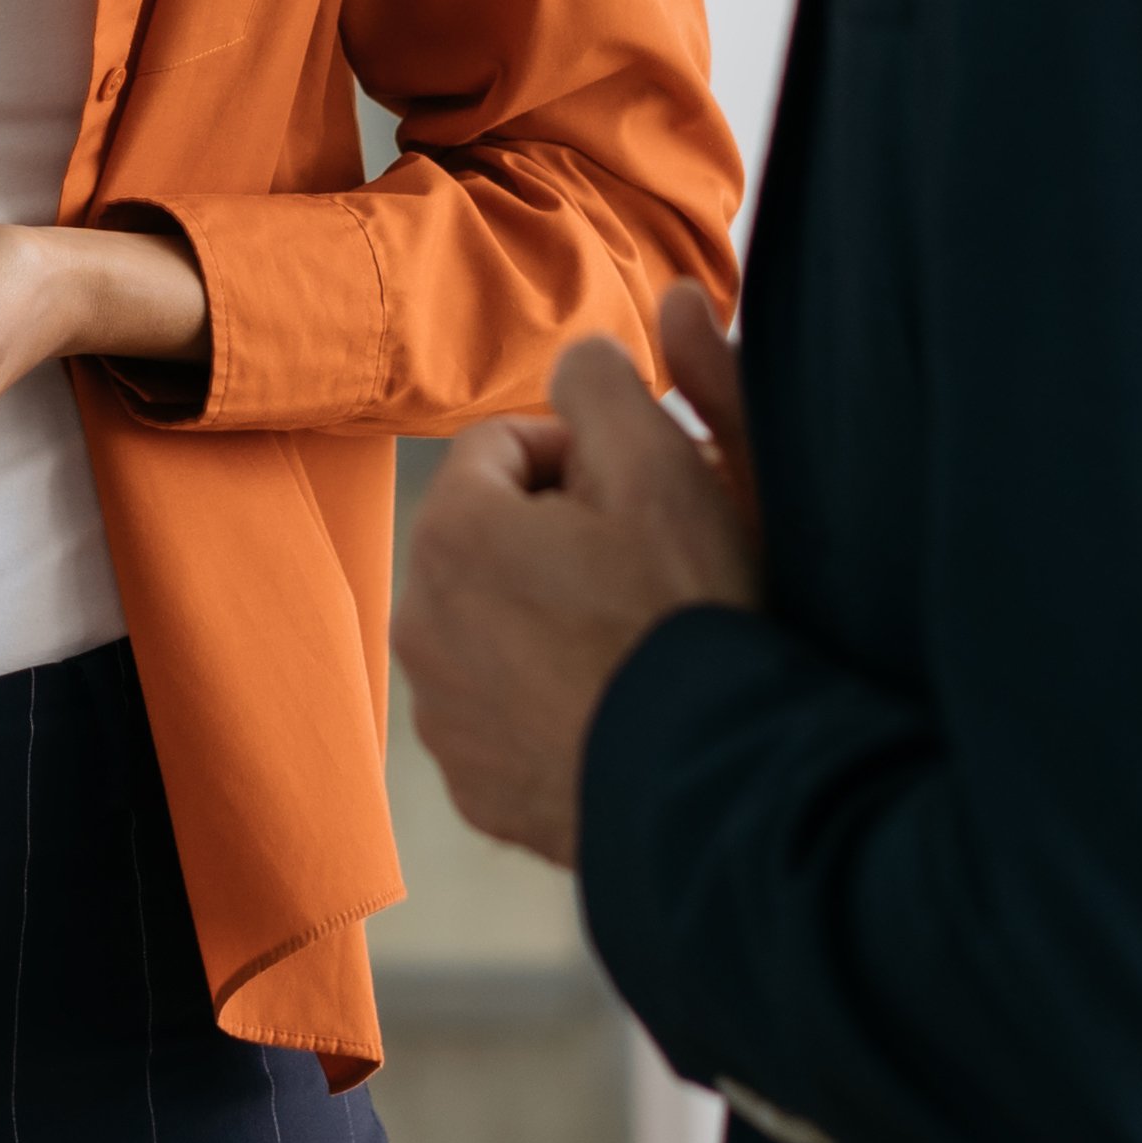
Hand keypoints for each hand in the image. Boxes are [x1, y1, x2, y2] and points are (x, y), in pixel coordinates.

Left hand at [395, 281, 764, 868]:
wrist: (722, 789)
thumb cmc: (690, 618)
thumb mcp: (664, 466)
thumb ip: (606, 381)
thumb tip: (580, 353)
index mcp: (450, 534)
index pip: (502, 447)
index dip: (584, 458)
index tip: (644, 496)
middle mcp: (419, 625)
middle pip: (490, 538)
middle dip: (558, 536)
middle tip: (647, 566)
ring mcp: (443, 716)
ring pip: (494, 624)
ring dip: (549, 615)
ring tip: (636, 638)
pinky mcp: (475, 786)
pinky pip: (505, 711)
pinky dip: (549, 699)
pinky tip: (619, 705)